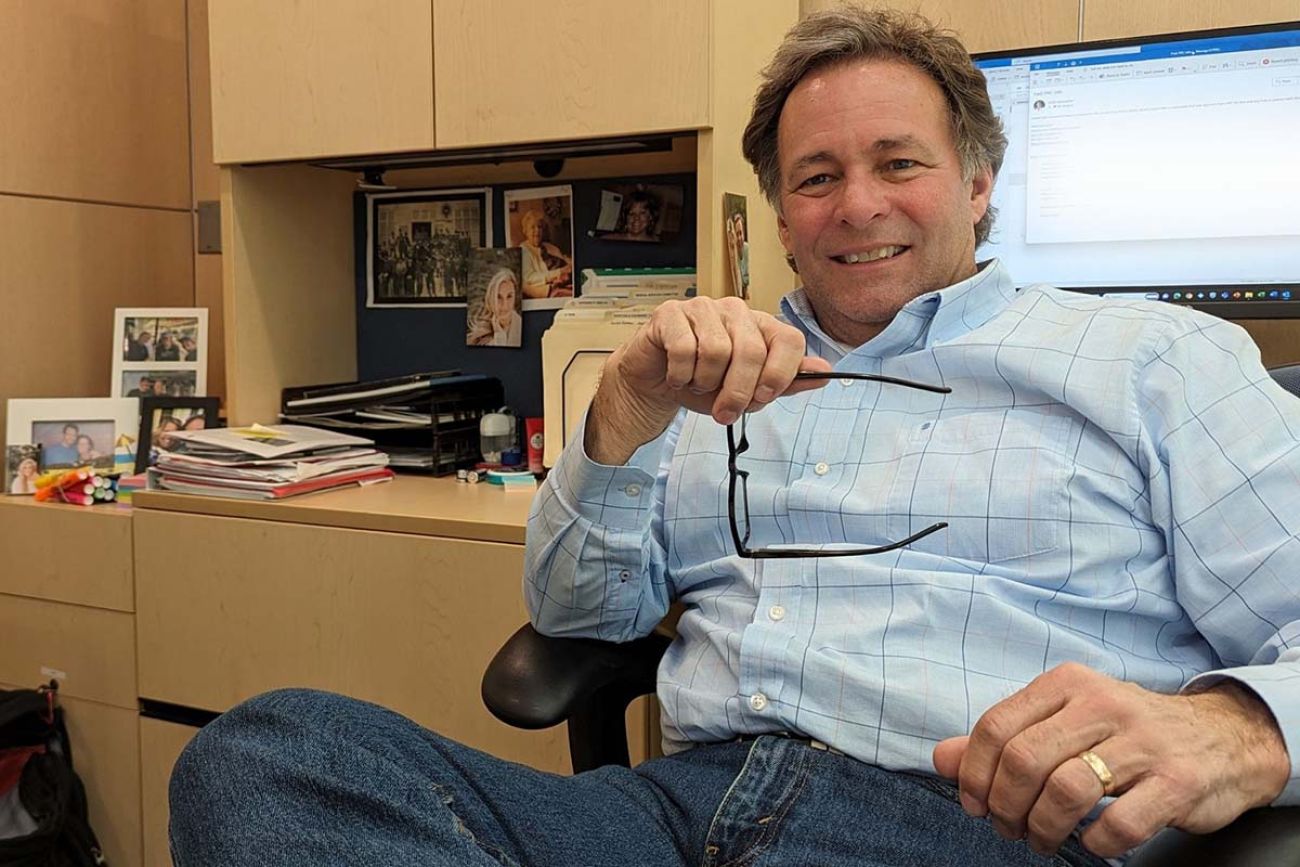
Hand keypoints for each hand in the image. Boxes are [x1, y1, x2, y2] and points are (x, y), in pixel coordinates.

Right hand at [586, 296, 831, 463]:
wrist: (656, 383)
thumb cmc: (704, 383)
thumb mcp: (748, 391)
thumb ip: (785, 382)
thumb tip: (824, 372)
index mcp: (760, 327)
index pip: (789, 339)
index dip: (781, 373)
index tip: (764, 398)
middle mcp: (735, 311)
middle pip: (751, 350)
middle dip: (737, 392)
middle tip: (723, 412)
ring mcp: (702, 308)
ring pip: (716, 351)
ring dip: (704, 383)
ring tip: (696, 385)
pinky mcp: (671, 314)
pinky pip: (684, 349)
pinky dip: (681, 375)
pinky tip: (677, 378)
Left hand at [932, 663, 1289, 858]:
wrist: (1224, 737)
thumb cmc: (1128, 733)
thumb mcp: (1064, 721)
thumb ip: (1003, 738)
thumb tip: (942, 758)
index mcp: (1067, 684)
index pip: (998, 726)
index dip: (975, 773)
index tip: (974, 804)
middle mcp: (1103, 704)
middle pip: (1025, 760)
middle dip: (1005, 806)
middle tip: (1008, 828)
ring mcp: (1144, 742)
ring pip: (1067, 790)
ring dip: (1042, 828)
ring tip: (1041, 839)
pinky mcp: (1179, 781)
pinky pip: (1121, 822)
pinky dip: (1095, 842)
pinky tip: (1091, 841)